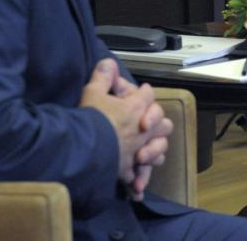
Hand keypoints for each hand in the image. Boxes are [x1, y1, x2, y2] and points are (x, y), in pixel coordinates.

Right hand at [80, 59, 170, 198]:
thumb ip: (102, 76)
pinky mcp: (128, 168)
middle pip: (164, 124)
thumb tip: (108, 62)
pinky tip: (136, 186)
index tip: (143, 92)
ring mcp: (137, 150)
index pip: (148, 96)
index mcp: (136, 109)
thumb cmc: (89, 119)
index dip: (145, 93)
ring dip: (154, 151)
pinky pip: (139, 173)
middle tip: (147, 124)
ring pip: (159, 150)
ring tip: (145, 153)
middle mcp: (142, 130)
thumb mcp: (92, 93)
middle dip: (158, 123)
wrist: (82, 148)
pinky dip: (138, 178)